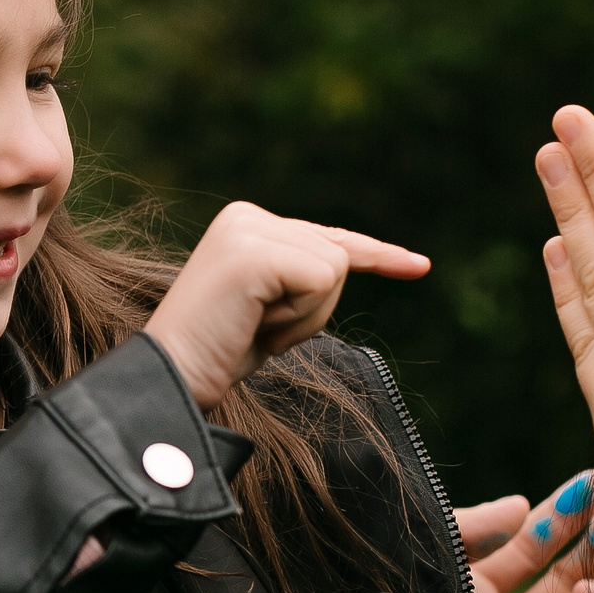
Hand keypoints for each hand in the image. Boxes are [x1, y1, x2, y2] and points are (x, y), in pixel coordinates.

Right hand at [145, 201, 429, 409]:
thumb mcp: (268, 305)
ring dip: (306, 316)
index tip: (420, 266)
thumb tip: (345, 260)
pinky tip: (256, 325)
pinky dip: (300, 317)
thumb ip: (297, 274)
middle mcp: (245, 215)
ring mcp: (248, 229)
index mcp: (246, 222)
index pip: (329, 237)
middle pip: (339, 255)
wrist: (173, 378)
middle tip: (260, 330)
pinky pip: (323, 281)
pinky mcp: (254, 251)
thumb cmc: (218, 353)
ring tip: (255, 328)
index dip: (378, 255)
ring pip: (336, 269)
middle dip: (315, 309)